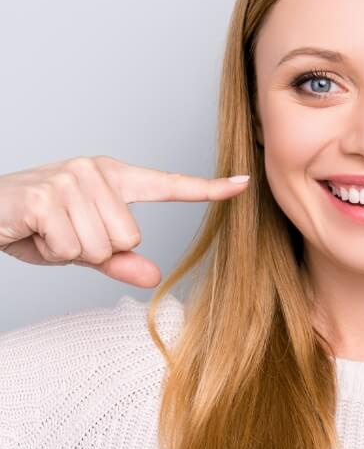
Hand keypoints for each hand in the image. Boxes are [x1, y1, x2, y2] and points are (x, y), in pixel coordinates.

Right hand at [0, 155, 249, 286]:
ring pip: (102, 246)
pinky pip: (72, 248)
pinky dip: (51, 252)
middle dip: (94, 250)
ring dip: (70, 251)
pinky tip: (33, 231)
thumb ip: (120, 260)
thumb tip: (154, 276)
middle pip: (131, 238)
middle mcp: (97, 172)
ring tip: (47, 231)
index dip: (208, 188)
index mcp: (114, 178)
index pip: (169, 185)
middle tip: (63, 233)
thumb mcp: (84, 248)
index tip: (243, 183)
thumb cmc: (36, 227)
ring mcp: (72, 178)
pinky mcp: (48, 194)